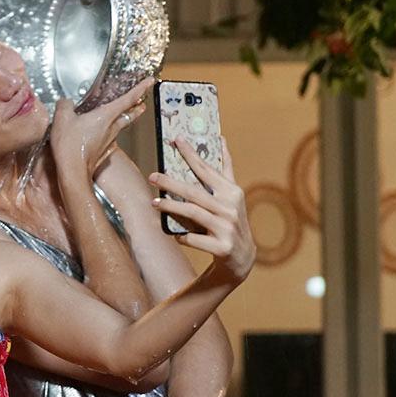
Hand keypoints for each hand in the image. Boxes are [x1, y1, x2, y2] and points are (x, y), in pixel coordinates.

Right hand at [48, 78, 152, 176]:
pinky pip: (111, 140)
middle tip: (142, 103)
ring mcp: (109, 141)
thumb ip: (65, 105)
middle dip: (137, 107)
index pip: (128, 98)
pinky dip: (111, 135)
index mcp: (105, 116)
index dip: (140, 88)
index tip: (150, 81)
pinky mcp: (103, 152)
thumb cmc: (70, 146)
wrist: (73, 171)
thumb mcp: (62, 118)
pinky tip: (108, 136)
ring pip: (121, 126)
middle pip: (129, 114)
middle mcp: (111, 128)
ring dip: (126, 119)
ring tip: (127, 115)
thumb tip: (65, 102)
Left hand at [149, 138, 254, 280]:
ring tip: (154, 202)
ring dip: (171, 207)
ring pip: (193, 213)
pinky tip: (175, 235)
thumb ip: (225, 170)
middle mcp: (230, 208)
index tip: (176, 140)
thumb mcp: (232, 195)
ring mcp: (227, 228)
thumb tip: (221, 139)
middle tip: (152, 176)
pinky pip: (193, 239)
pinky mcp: (222, 247)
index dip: (191, 154)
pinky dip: (183, 236)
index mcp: (232, 192)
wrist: (242, 257)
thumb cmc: (230, 220)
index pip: (207, 170)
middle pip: (195, 192)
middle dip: (171, 182)